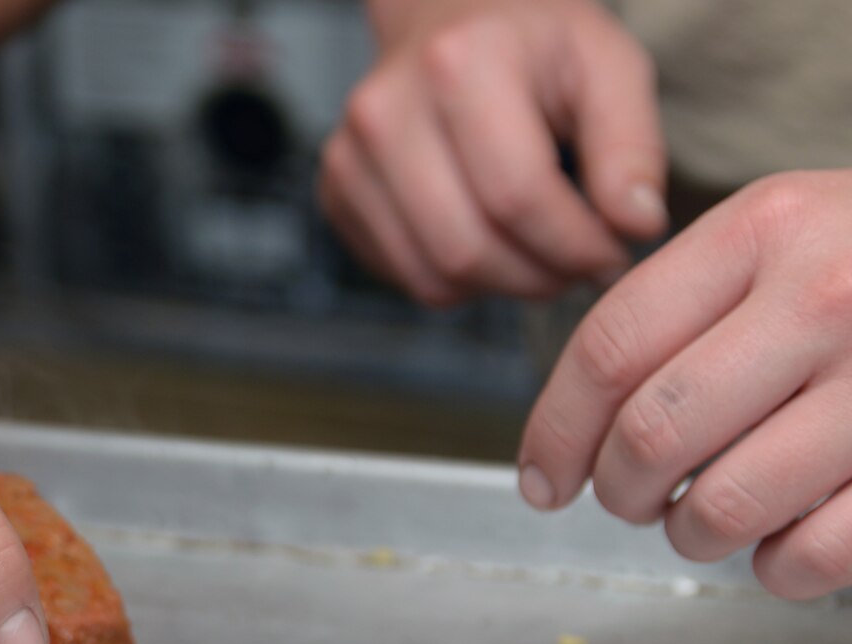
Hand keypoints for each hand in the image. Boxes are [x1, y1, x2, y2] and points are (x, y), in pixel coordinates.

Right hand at [320, 0, 667, 304]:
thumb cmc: (534, 43)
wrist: (446, 16)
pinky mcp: (336, 193)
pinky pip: (404, 274)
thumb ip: (631, 145)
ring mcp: (348, 157)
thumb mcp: (608, 66)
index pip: (518, 197)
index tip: (614, 252)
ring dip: (501, 287)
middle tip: (580, 265)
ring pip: (432, 275)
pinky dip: (458, 279)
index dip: (576, 246)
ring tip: (541, 257)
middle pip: (467, 247)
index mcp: (460, 64)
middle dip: (540, 277)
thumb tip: (636, 225)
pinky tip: (491, 240)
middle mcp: (386, 111)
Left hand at [519, 170, 851, 599]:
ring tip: (708, 516)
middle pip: (651, 436)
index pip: (609, 349)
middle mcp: (830, 294)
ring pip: (719, 508)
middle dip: (619, 491)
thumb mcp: (783, 239)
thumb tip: (567, 437)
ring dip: (692, 534)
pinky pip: (806, 557)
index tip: (543, 481)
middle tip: (632, 499)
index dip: (554, 432)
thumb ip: (680, 309)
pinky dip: (776, 567)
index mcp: (769, 227)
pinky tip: (784, 538)